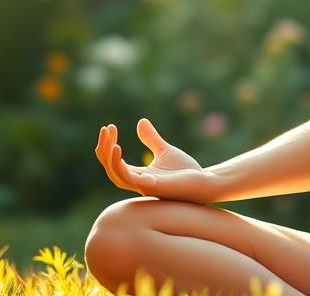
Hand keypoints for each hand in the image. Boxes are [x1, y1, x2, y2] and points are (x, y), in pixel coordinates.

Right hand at [94, 118, 214, 203]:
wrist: (205, 182)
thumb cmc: (185, 171)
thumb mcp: (165, 150)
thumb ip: (151, 139)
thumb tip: (140, 122)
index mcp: (138, 175)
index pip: (114, 162)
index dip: (108, 146)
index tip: (108, 127)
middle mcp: (138, 182)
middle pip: (111, 169)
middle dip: (104, 150)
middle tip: (105, 130)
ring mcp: (144, 186)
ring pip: (117, 176)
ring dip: (110, 158)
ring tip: (110, 140)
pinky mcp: (154, 187)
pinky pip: (131, 180)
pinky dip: (121, 167)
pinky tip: (118, 149)